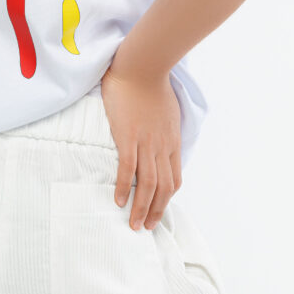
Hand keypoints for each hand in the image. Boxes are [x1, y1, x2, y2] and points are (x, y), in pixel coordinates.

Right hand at [100, 66, 181, 230]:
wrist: (142, 66)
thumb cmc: (151, 83)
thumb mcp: (167, 111)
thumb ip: (164, 128)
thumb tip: (158, 137)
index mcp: (172, 141)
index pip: (175, 179)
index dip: (166, 199)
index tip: (156, 211)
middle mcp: (162, 146)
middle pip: (164, 188)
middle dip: (155, 211)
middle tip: (145, 227)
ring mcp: (146, 142)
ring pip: (149, 184)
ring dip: (142, 207)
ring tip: (133, 223)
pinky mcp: (128, 136)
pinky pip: (129, 169)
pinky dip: (125, 187)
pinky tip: (119, 200)